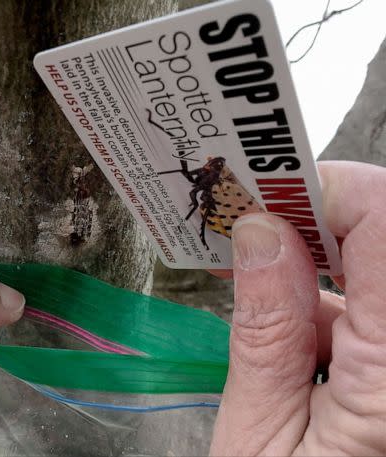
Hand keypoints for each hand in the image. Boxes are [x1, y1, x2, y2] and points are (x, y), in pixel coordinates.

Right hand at [210, 161, 385, 455]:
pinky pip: (378, 304)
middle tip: (254, 226)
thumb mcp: (258, 434)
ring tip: (263, 280)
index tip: (264, 193)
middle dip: (319, 220)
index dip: (326, 190)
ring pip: (380, 268)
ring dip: (324, 260)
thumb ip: (263, 329)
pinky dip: (336, 296)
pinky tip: (297, 323)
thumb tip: (260, 235)